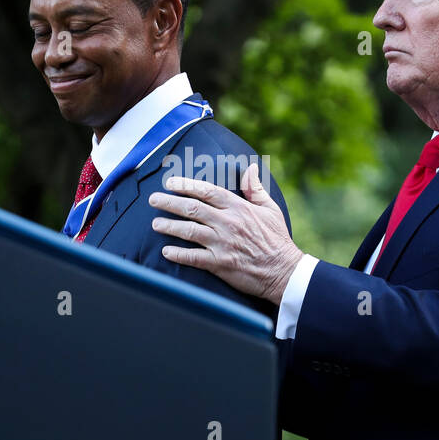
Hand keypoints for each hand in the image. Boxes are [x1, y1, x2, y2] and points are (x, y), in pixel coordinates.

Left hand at [149, 163, 303, 303]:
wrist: (285, 271)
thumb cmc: (277, 240)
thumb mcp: (270, 209)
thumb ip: (255, 189)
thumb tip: (250, 168)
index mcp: (239, 208)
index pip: (207, 191)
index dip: (186, 185)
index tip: (170, 183)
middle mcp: (228, 223)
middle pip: (192, 208)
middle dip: (169, 203)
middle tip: (153, 200)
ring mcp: (223, 244)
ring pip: (189, 231)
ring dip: (169, 226)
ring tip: (155, 224)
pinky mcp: (220, 264)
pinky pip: (193, 257)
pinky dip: (178, 254)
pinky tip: (166, 251)